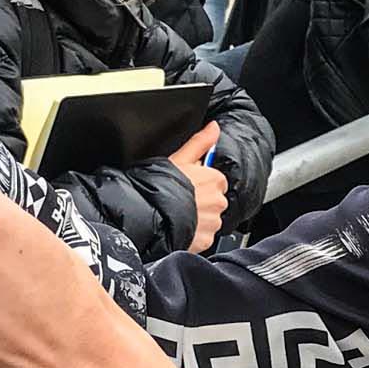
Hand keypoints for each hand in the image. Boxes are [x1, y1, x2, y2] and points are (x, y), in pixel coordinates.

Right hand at [167, 123, 225, 252]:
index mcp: (215, 179)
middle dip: (200, 201)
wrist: (149, 216)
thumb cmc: (161, 186)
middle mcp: (219, 201)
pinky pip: (203, 236)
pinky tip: (180, 226)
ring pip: (209, 219)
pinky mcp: (206, 240)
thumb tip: (214, 127)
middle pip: (213, 200)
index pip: (214, 180)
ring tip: (178, 213)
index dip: (199, 182)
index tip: (186, 185)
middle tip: (180, 199)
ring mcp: (213, 222)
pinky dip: (194, 234)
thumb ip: (200, 142)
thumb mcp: (179, 158)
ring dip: (197, 218)